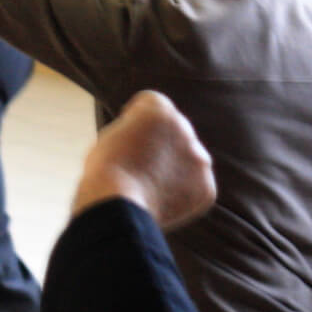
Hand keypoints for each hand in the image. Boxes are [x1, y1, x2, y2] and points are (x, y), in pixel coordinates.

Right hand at [72, 91, 215, 229]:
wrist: (118, 207)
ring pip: (189, 159)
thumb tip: (152, 140)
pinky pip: (196, 186)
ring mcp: (200, 158)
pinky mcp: (206, 186)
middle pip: (175, 131)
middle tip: (140, 166)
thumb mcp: (113, 134)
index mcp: (159, 108)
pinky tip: (162, 200)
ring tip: (150, 186)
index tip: (127, 138)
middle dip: (162, 143)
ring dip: (176, 167)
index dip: (136, 122)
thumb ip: (138, 129)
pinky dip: (184, 194)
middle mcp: (186, 128)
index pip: (152, 105)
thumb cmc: (105, 172)